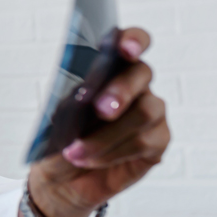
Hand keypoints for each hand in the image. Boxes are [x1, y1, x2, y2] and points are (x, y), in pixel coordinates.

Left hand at [27, 28, 169, 216]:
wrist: (60, 176)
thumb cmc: (61, 135)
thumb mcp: (58, 114)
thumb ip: (75, 99)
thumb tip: (85, 96)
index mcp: (109, 68)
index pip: (131, 43)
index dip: (133, 40)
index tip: (125, 48)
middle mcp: (135, 85)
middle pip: (141, 74)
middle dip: (120, 90)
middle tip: (100, 109)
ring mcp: (151, 112)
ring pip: (144, 112)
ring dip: (106, 134)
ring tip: (76, 150)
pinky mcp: (157, 141)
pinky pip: (143, 142)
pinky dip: (111, 151)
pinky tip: (89, 159)